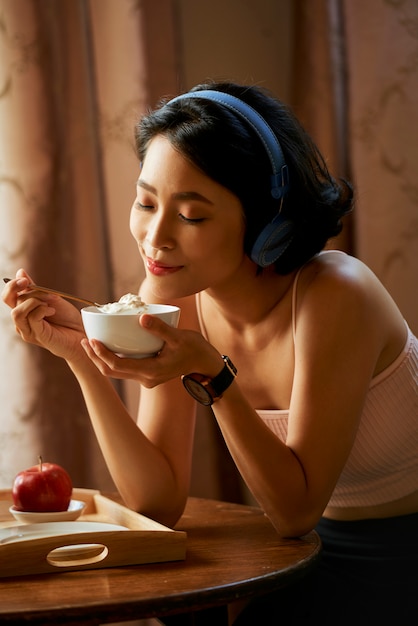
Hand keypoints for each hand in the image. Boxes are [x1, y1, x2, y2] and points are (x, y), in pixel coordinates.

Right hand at [2, 269, 85, 360]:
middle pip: (10, 301)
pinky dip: (42, 310)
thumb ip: (35, 288)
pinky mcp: (37, 336)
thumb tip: (20, 272)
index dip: (12, 285)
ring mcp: (28, 330)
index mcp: (23, 310)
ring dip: (34, 301)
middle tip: (43, 289)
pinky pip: (32, 318)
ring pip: (17, 312)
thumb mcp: (50, 298)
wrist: (81, 333)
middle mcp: (22, 321)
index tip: (24, 279)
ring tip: (49, 302)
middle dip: (27, 290)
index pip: (8, 296)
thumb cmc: (66, 318)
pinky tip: (52, 310)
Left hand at [81, 311, 222, 385]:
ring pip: (117, 373)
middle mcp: (146, 379)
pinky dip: (113, 360)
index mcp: (151, 371)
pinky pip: (125, 369)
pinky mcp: (148, 375)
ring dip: (102, 360)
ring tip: (90, 344)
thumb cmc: (195, 349)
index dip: (102, 354)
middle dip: (95, 358)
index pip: (118, 365)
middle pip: (112, 372)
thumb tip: (141, 317)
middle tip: (84, 341)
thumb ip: (160, 328)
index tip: (92, 341)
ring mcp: (146, 379)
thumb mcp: (179, 337)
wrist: (206, 364)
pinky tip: (108, 347)